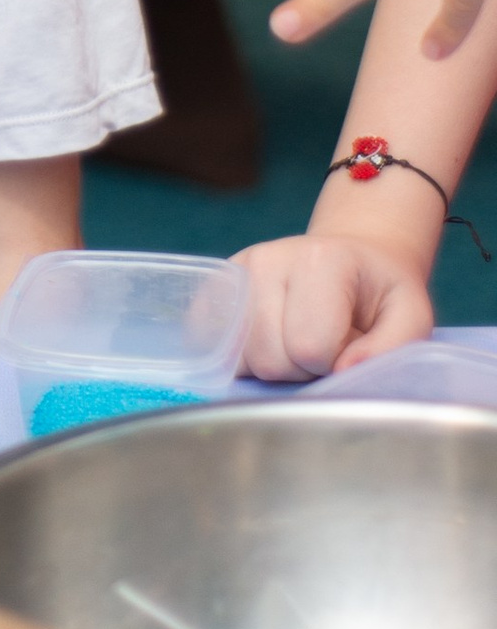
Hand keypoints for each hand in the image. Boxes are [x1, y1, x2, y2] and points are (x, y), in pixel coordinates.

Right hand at [235, 229, 436, 383]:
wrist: (353, 256)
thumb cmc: (382, 292)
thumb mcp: (411, 315)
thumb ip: (392, 345)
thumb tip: (343, 371)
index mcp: (321, 260)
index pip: (309, 347)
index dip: (335, 363)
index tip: (351, 345)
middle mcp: (267, 259)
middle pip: (270, 359)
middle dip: (303, 369)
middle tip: (327, 348)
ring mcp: (236, 271)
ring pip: (241, 360)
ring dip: (275, 367)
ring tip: (300, 342)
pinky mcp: (216, 287)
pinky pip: (216, 347)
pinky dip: (245, 359)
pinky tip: (272, 342)